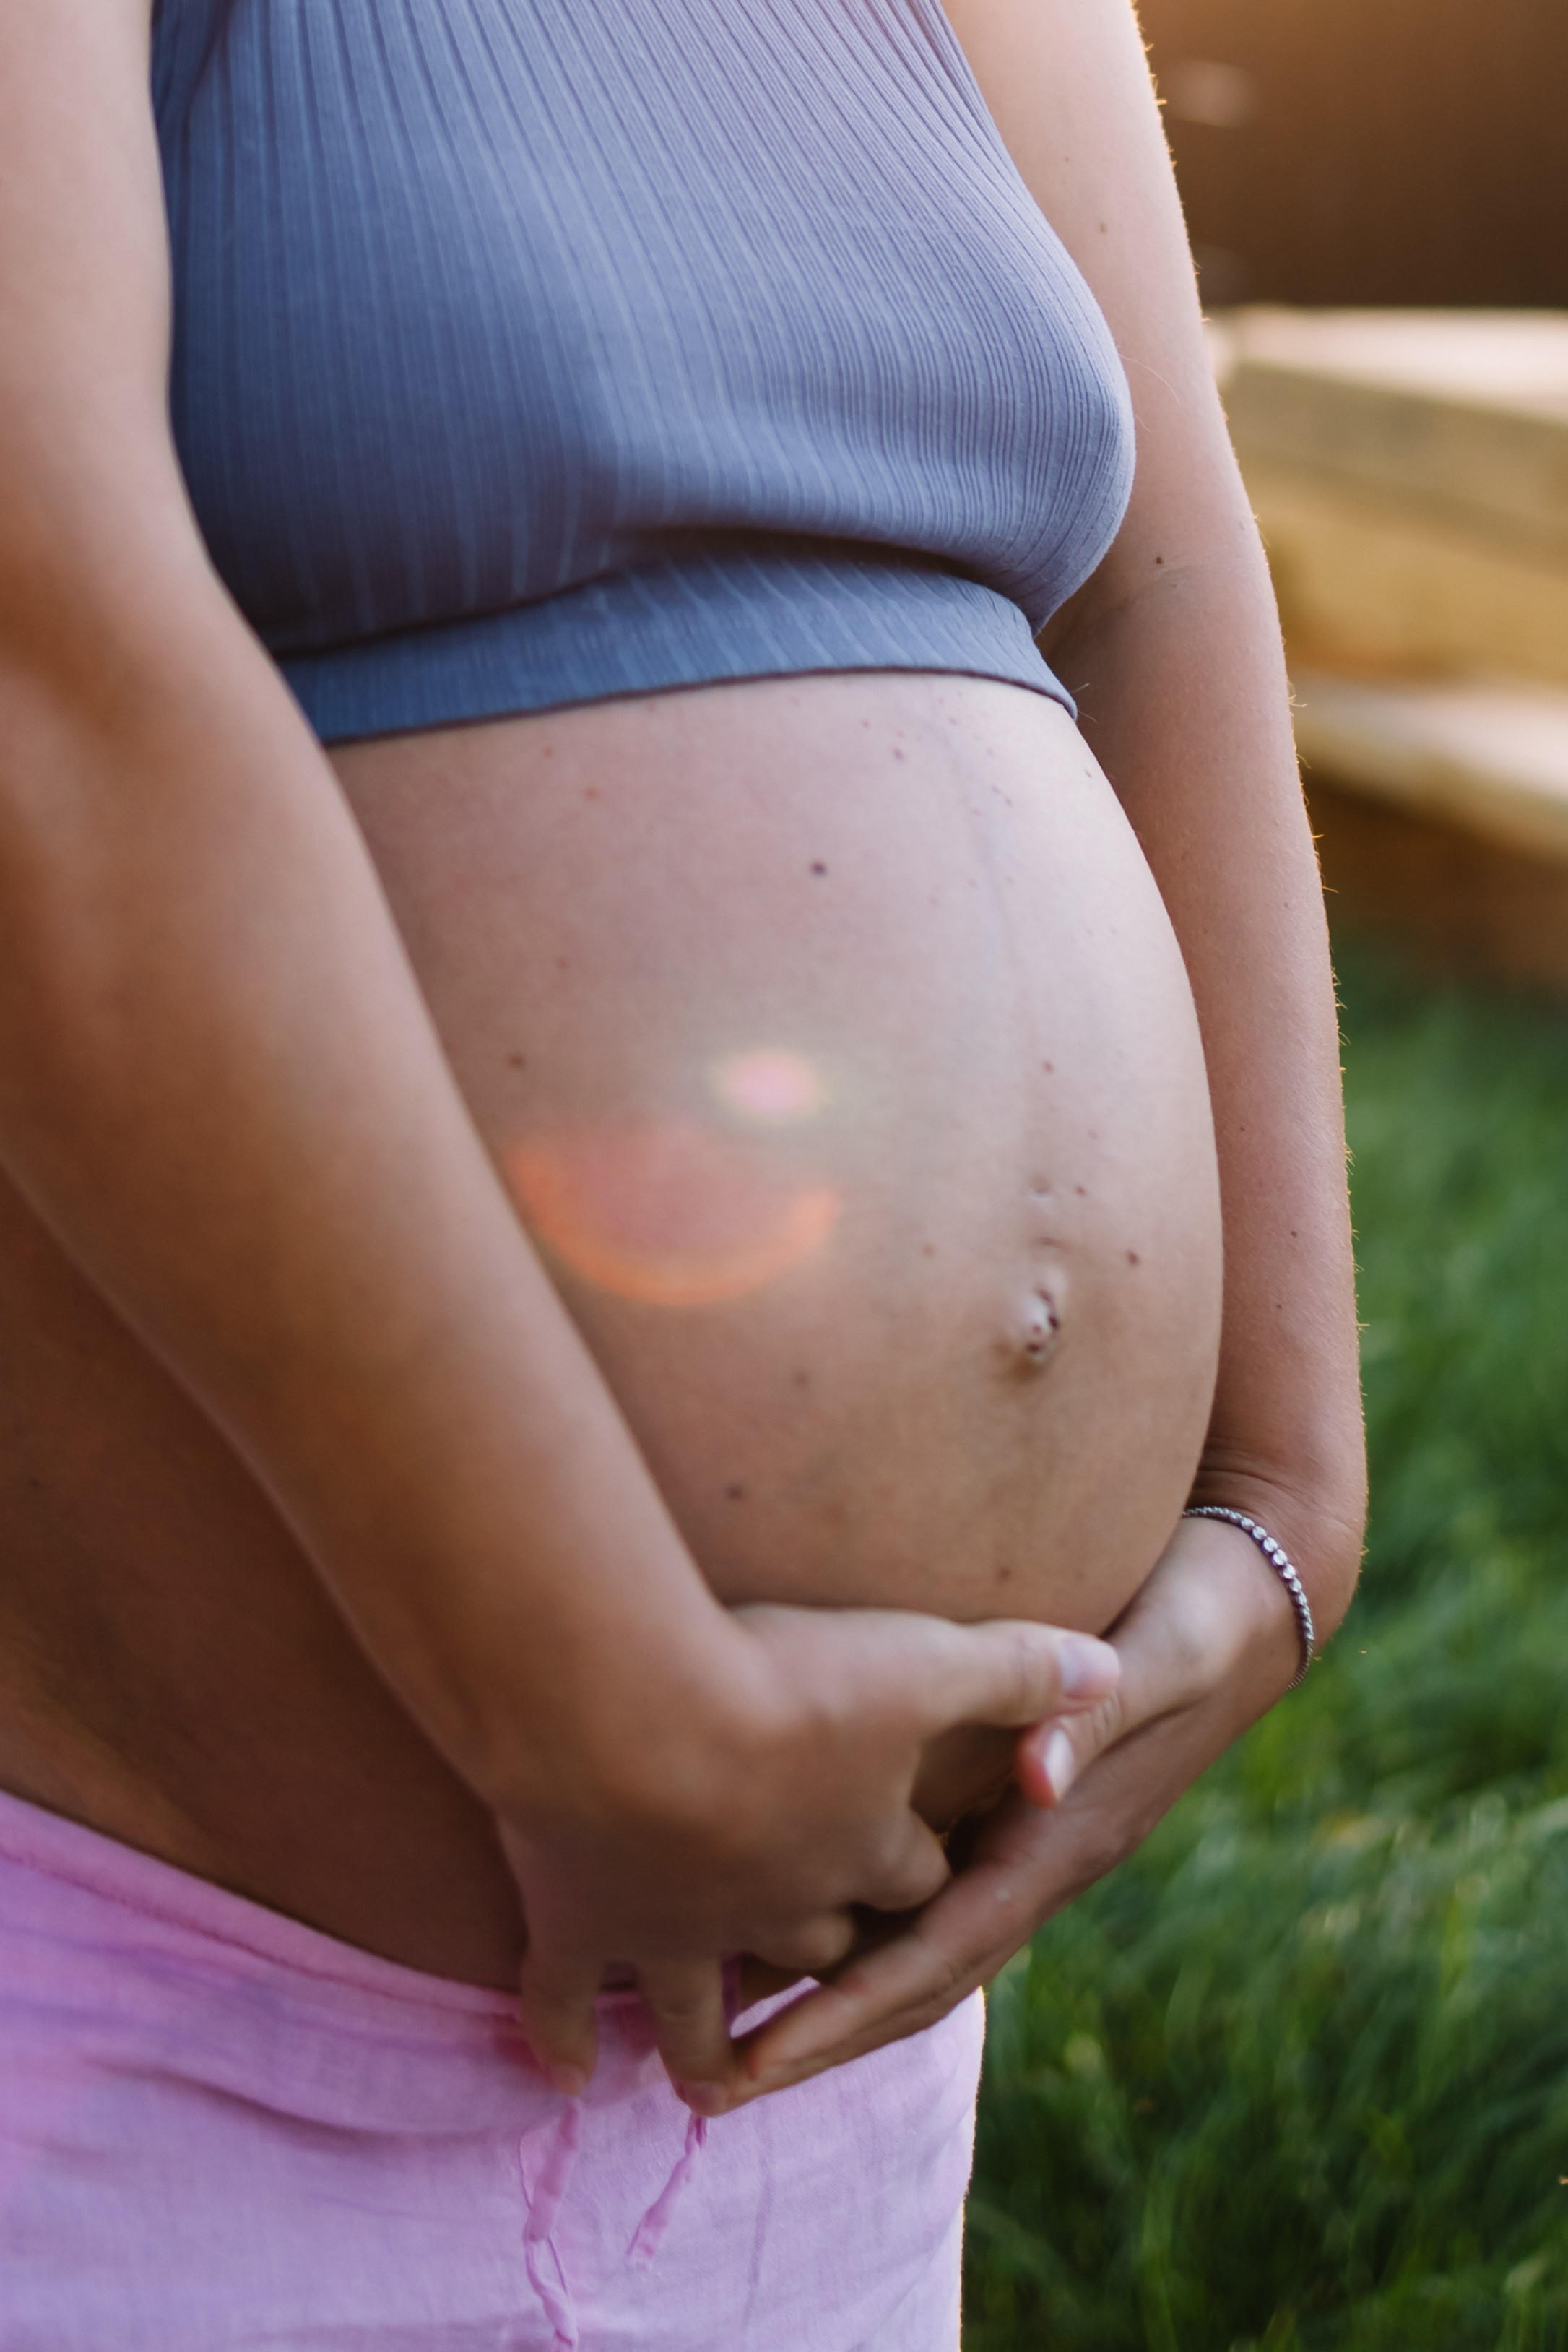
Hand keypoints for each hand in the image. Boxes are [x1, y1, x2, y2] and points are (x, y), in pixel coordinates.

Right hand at [501, 1602, 1118, 2109]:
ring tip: (709, 2082)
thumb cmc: (783, 1678)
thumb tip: (1110, 1675)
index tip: (918, 1868)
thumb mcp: (921, 1657)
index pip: (913, 1875)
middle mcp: (779, 1910)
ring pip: (699, 2005)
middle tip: (822, 1977)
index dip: (919, 1871)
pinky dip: (565, 2035)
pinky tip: (566, 2075)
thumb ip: (1018, 1669)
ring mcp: (679, 1929)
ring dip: (707, 2043)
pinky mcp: (585, 1922)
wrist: (632, 1712)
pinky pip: (573, 1997)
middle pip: (816, 1948)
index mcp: (866, 1850)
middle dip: (827, 1969)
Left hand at [729, 1512, 1308, 2105]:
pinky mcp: (1016, 1804)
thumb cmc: (1203, 1610)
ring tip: (718, 2028)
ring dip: (829, 1993)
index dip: (849, 2006)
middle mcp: (1043, 1852)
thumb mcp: (1164, 1651)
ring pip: (919, 1943)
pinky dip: (859, 1925)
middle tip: (706, 2084)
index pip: (944, 1946)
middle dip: (820, 2034)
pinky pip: (927, 1890)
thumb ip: (1101, 1708)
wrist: (1257, 1596)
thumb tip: (1038, 1775)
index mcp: (1067, 1835)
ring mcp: (1030, 1836)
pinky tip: (787, 1918)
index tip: (760, 2055)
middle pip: (921, 1976)